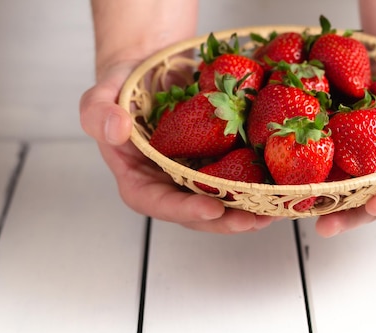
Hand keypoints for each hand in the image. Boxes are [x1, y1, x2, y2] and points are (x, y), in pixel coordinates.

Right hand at [80, 60, 277, 233]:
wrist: (151, 69)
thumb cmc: (123, 86)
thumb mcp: (101, 95)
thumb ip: (98, 113)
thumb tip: (116, 130)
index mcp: (138, 179)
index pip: (158, 203)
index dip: (185, 211)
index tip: (212, 209)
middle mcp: (169, 185)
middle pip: (196, 214)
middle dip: (225, 220)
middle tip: (253, 220)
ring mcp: (195, 177)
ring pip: (221, 202)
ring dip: (247, 211)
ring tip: (273, 211)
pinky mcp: (216, 163)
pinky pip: (236, 178)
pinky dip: (256, 185)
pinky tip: (278, 186)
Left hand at [314, 67, 375, 236]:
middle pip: (369, 201)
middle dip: (349, 216)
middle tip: (328, 224)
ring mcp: (362, 162)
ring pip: (341, 187)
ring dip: (321, 200)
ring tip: (298, 208)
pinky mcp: (339, 146)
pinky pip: (322, 158)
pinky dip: (305, 166)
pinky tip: (286, 171)